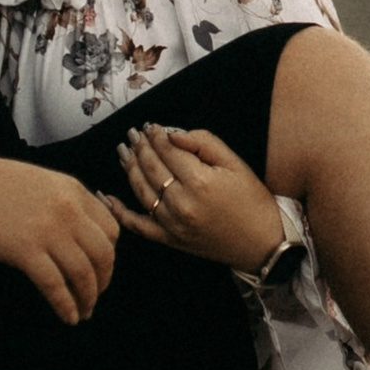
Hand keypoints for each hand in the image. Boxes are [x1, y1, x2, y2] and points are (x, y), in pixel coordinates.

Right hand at [0, 147, 120, 322]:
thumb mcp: (36, 181)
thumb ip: (60, 202)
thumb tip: (73, 232)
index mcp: (72, 189)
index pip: (110, 228)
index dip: (109, 254)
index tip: (100, 269)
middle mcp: (67, 209)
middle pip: (103, 254)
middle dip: (103, 280)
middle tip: (95, 295)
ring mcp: (47, 230)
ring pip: (84, 273)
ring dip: (87, 298)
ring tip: (83, 312)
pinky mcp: (24, 250)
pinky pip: (55, 285)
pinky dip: (65, 305)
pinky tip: (67, 317)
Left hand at [113, 123, 286, 270]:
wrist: (263, 243)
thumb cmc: (252, 200)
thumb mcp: (235, 163)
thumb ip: (203, 143)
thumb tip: (172, 133)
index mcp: (199, 182)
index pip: (167, 151)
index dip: (156, 135)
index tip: (150, 126)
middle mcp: (181, 203)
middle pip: (150, 168)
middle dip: (139, 147)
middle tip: (132, 133)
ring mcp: (172, 224)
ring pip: (140, 190)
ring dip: (129, 168)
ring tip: (123, 151)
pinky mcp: (169, 240)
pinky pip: (137, 225)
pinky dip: (119, 211)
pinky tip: (106, 196)